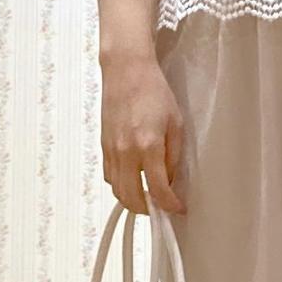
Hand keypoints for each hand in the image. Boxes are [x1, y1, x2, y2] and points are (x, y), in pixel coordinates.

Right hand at [100, 52, 188, 214]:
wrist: (125, 71)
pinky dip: (120, 186)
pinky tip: (132, 180)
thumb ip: (173, 155)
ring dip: (132, 201)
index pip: (158, 189)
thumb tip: (170, 179)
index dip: (170, 205)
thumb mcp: (175, 123)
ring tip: (148, 198)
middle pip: (132, 198)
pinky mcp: (103, 146)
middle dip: (148, 210)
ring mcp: (111, 150)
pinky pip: (109, 176)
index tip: (178, 208)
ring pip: (117, 190)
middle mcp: (126, 152)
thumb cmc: (154, 92)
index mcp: (148, 146)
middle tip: (161, 208)